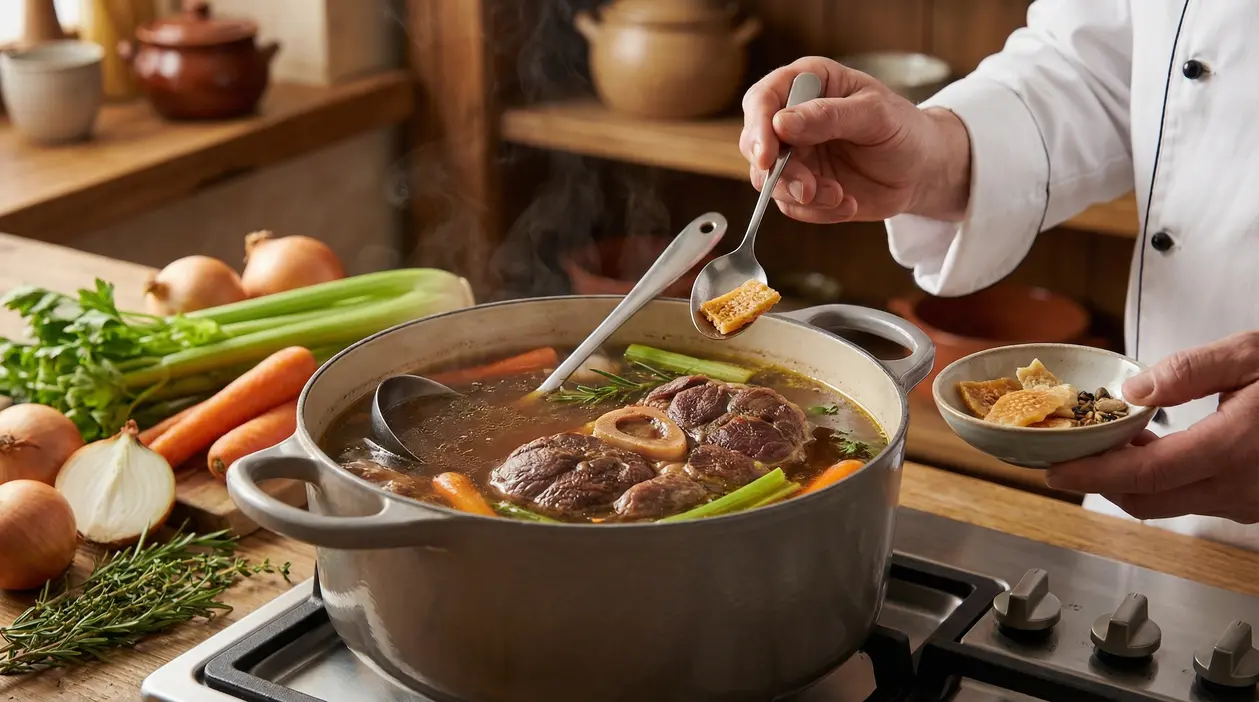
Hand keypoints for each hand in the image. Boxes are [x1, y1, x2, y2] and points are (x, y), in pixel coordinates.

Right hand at [739, 56, 971, 223]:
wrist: (922, 170)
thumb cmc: (904, 130)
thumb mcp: (875, 115)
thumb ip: (829, 116)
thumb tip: (781, 123)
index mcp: (808, 83)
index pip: (763, 99)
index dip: (758, 127)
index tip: (768, 157)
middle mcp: (793, 118)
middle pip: (756, 144)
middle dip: (779, 173)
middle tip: (809, 189)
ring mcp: (795, 154)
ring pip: (768, 180)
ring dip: (802, 196)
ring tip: (839, 197)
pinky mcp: (801, 186)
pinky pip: (790, 205)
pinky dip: (817, 211)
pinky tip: (846, 204)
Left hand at [1045, 332, 1258, 522]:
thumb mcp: (1251, 358)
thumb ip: (1192, 371)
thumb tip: (1132, 390)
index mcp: (1233, 449)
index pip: (1145, 474)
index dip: (1094, 475)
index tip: (1055, 471)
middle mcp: (1237, 488)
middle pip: (1148, 498)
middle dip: (1100, 480)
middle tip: (1066, 456)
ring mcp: (1245, 501)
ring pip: (1168, 502)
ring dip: (1130, 479)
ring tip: (1107, 443)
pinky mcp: (1250, 503)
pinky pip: (1192, 498)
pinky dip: (1161, 480)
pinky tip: (1150, 448)